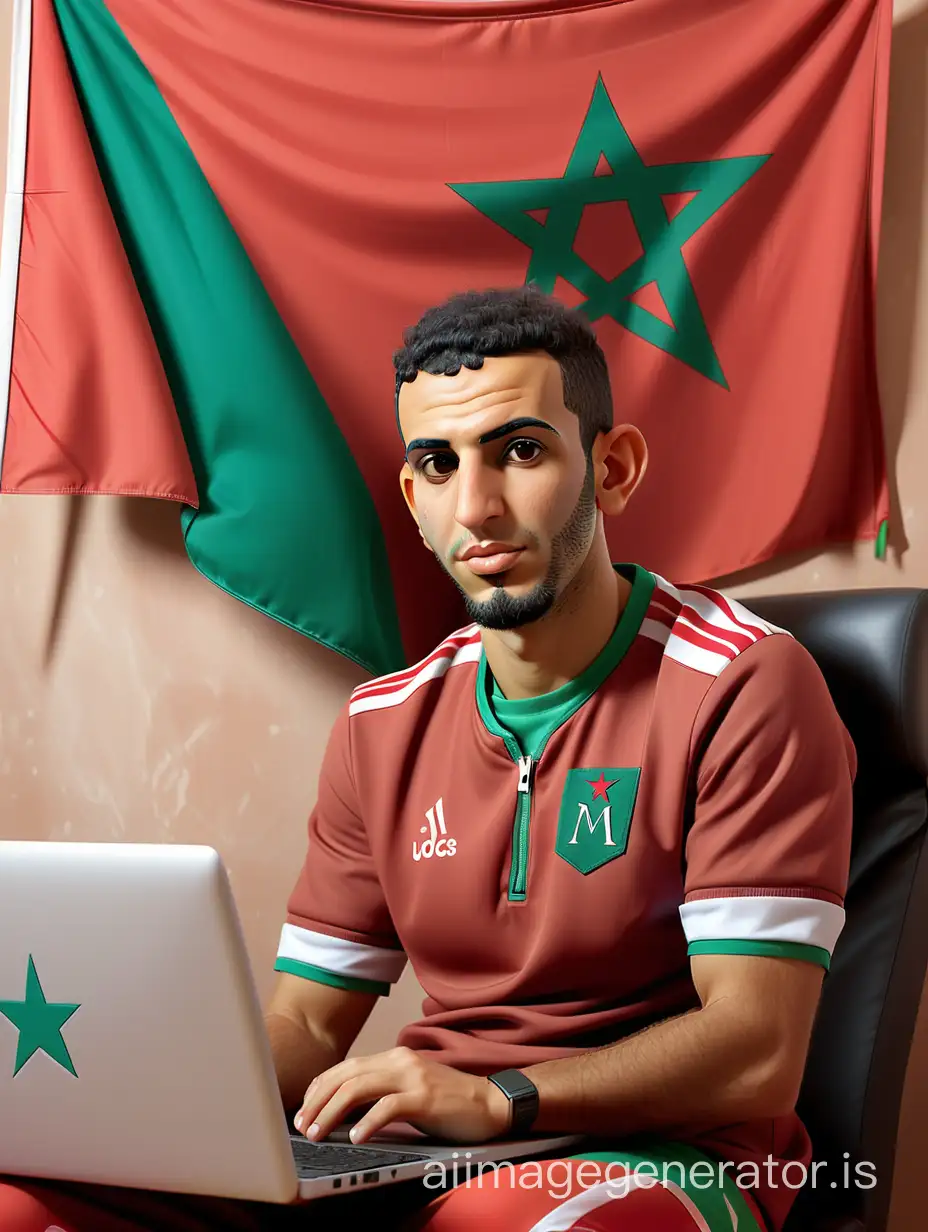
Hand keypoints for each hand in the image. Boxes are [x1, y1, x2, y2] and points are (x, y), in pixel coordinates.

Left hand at [293, 1046, 511, 1144]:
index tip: (304, 1109)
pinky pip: (387, 1107)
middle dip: (318, 1100)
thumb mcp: (409, 1089)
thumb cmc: (448, 1101)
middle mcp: (400, 1061)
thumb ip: (381, 1091)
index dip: (320, 1087)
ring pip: (359, 1088)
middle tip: (301, 1125)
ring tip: (318, 1132)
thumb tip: (343, 1111)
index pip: (346, 1067)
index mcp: (394, 1057)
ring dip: (332, 1111)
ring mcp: (413, 1077)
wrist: (490, 1103)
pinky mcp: (425, 1097)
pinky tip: (355, 1137)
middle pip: (346, 1075)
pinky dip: (366, 1123)